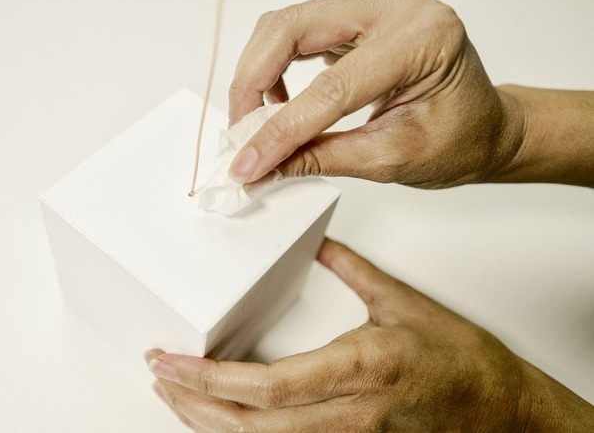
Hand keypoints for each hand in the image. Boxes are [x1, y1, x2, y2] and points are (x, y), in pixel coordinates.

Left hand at [145, 239, 593, 430]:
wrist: (502, 410)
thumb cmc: (463, 362)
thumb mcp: (403, 302)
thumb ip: (351, 270)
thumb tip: (316, 246)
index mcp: (359, 368)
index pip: (266, 385)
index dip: (209, 378)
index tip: (172, 360)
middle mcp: (348, 413)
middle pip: (251, 424)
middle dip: (193, 404)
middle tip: (159, 375)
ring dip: (210, 424)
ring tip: (175, 397)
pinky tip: (220, 421)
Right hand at [227, 0, 524, 188]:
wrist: (483, 127)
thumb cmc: (460, 140)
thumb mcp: (393, 159)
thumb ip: (323, 158)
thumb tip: (265, 165)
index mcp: (422, 39)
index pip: (332, 86)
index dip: (282, 129)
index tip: (250, 163)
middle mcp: (395, 7)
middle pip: (292, 30)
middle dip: (252, 85)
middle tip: (241, 135)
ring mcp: (372, 6)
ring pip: (285, 26)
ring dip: (257, 74)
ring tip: (256, 122)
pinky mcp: (353, 17)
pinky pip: (295, 31)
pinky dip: (272, 67)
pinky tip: (278, 102)